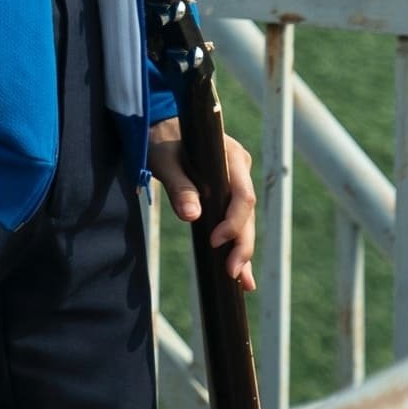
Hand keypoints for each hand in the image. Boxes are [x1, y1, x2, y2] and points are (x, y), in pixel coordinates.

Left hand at [152, 116, 258, 285]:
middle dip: (242, 244)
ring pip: (245, 220)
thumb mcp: (164, 160)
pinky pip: (236, 220)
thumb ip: (179, 186)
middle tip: (232, 273)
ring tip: (243, 282)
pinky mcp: (229, 192)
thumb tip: (192, 216)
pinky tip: (241, 275)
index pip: (243, 195)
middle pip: (248, 212)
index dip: (233, 222)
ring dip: (242, 250)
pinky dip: (236, 245)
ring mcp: (237, 180)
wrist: (159, 126)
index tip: (215, 241)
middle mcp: (240, 168)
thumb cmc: (160, 139)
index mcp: (231, 156)